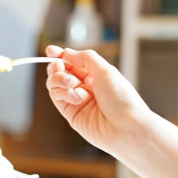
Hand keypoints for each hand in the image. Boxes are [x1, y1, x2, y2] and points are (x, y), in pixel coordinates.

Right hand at [46, 45, 177, 177]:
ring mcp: (77, 101)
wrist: (126, 128)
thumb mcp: (105, 70)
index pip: (73, 62)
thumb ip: (84, 58)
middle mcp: (85, 87)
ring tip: (71, 83)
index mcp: (96, 75)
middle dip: (57, 67)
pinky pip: (57, 97)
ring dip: (59, 79)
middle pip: (61, 72)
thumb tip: (66, 52)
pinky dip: (63, 92)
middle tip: (58, 65)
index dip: (60, 56)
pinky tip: (76, 96)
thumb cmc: (122, 99)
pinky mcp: (70, 114)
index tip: (50, 50)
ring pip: (55, 84)